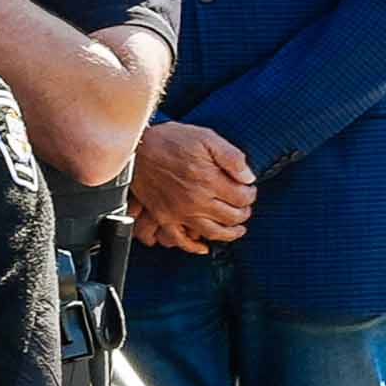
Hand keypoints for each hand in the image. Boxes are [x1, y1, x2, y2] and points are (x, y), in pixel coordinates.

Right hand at [132, 118, 257, 253]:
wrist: (135, 148)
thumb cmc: (169, 141)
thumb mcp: (206, 138)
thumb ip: (232, 157)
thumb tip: (248, 177)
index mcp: (209, 180)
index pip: (243, 197)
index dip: (250, 194)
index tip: (248, 189)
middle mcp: (196, 200)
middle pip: (232, 216)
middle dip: (244, 212)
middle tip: (244, 207)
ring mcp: (179, 211)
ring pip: (213, 232)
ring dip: (230, 233)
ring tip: (237, 229)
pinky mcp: (164, 216)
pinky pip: (180, 239)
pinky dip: (194, 247)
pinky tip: (204, 247)